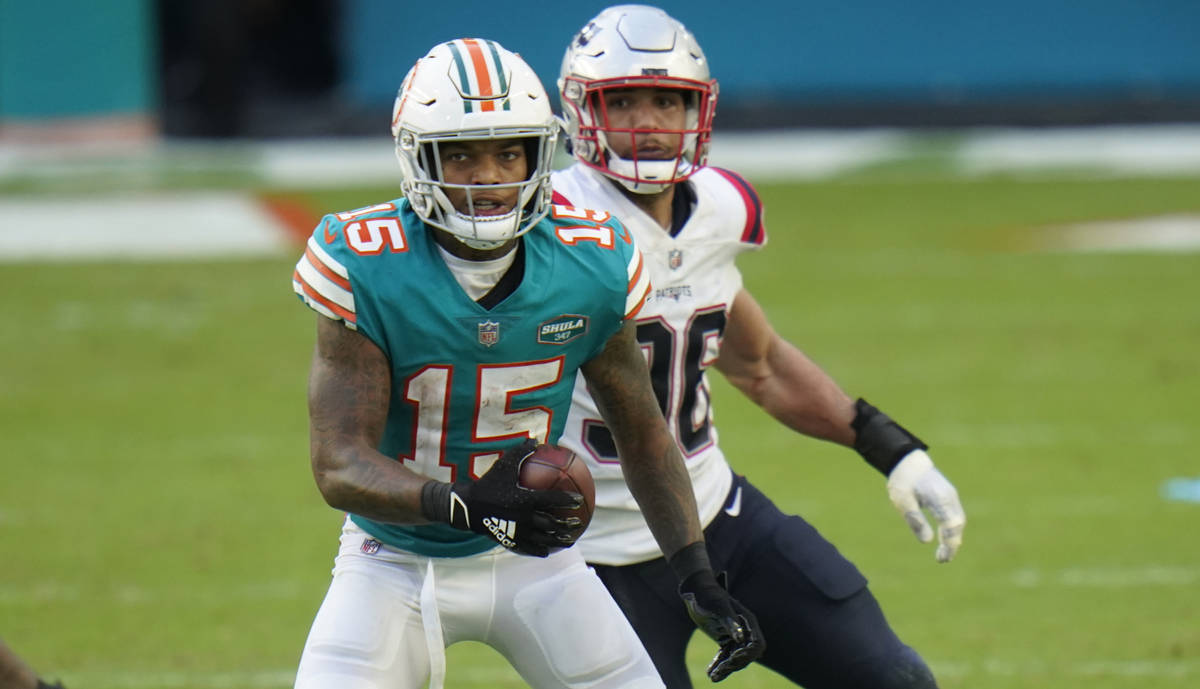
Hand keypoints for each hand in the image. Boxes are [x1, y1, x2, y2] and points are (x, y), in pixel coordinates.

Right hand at [421, 438, 583, 556]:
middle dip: (566, 524)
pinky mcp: (509, 541)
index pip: (551, 500)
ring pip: (542, 539)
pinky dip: (540, 550)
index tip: (579, 500)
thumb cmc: (488, 483)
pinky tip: (548, 551)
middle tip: (578, 522)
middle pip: (550, 523)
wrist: (468, 506)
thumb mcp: (503, 465)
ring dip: (558, 541)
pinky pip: (528, 548)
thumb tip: (536, 440)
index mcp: (523, 499)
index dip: (566, 500)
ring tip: (570, 540)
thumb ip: (520, 452)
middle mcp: (522, 517)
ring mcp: (516, 532)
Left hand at [678, 570, 764, 681]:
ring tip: (713, 677)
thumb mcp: (718, 607)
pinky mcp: (724, 639)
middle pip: (746, 655)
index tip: (732, 659)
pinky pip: (725, 656)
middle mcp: (743, 629)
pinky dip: (719, 665)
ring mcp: (734, 635)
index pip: (756, 645)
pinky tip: (710, 673)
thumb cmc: (709, 595)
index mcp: (747, 621)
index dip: (748, 655)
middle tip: (718, 672)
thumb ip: (730, 622)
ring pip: (734, 658)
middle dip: (734, 665)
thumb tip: (741, 637)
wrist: (696, 590)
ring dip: (726, 668)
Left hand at [886, 449, 965, 561]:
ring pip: (958, 521)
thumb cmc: (903, 480)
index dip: (949, 545)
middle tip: (942, 559)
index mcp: (939, 499)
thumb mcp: (903, 502)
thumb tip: (927, 542)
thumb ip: (915, 521)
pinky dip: (951, 529)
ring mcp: (950, 496)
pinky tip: (944, 538)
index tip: (941, 558)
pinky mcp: (948, 496)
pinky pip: (954, 516)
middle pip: (957, 525)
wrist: (907, 460)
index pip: (951, 526)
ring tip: (943, 554)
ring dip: (953, 537)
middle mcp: (950, 498)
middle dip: (952, 544)